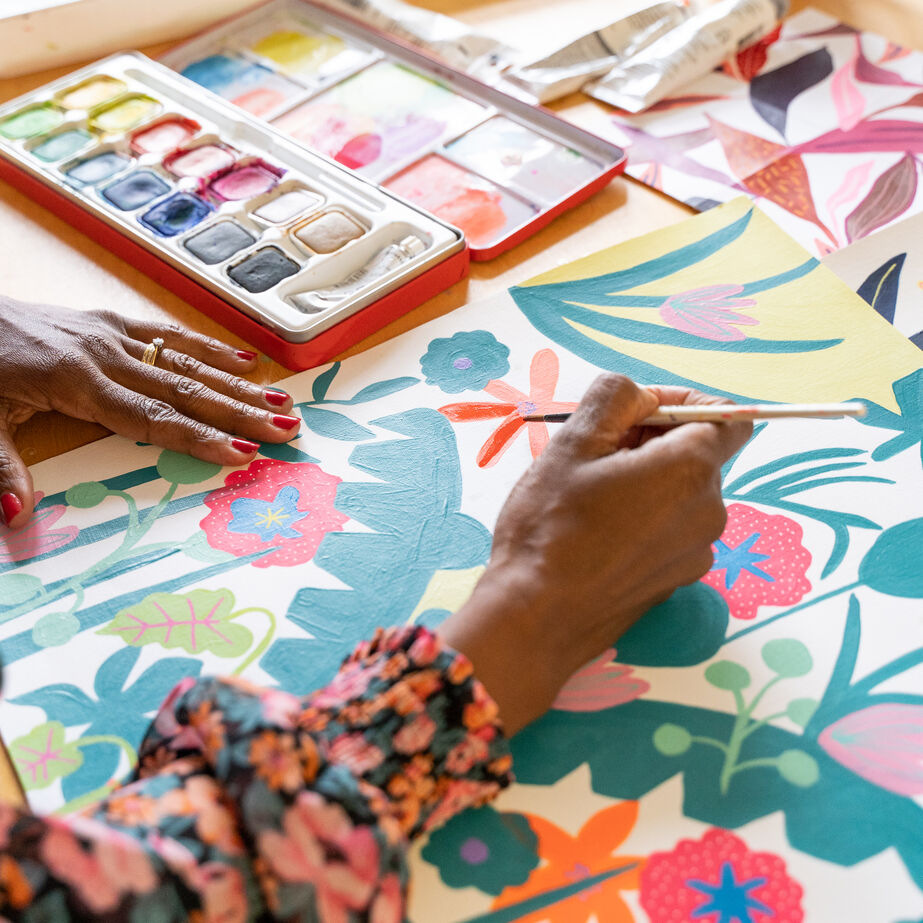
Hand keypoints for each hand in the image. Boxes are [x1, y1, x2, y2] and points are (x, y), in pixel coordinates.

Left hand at [0, 296, 299, 527]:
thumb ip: (1, 466)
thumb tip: (17, 517)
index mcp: (77, 383)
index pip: (151, 418)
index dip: (199, 438)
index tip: (241, 453)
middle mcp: (104, 355)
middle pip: (184, 391)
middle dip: (239, 412)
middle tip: (285, 428)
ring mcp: (111, 334)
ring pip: (185, 363)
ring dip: (236, 383)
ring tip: (280, 400)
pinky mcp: (109, 319)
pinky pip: (167, 333)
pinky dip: (208, 346)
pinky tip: (244, 358)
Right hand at [439, 374, 751, 734]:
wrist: (537, 618)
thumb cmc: (549, 528)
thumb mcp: (571, 444)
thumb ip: (615, 397)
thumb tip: (642, 395)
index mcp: (690, 469)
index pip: (727, 416)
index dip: (686, 404)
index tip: (639, 412)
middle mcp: (709, 510)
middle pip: (699, 455)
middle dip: (655, 443)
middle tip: (597, 453)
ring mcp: (698, 551)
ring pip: (683, 493)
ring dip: (648, 481)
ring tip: (592, 497)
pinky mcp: (679, 579)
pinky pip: (673, 529)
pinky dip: (647, 518)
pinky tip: (599, 532)